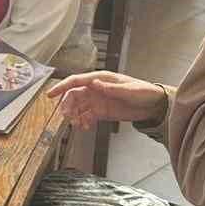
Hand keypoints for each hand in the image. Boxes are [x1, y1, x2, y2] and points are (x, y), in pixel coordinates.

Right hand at [47, 71, 167, 129]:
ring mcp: (98, 100)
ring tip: (76, 124)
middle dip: (67, 106)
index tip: (51, 94)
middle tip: (66, 116)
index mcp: (101, 79)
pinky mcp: (101, 111)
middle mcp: (96, 89)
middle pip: (74, 95)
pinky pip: (86, 116)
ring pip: (78, 107)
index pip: (77, 81)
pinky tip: (85, 126)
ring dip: (74, 115)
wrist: (153, 105)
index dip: (62, 87)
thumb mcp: (128, 90)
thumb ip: (110, 88)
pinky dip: (83, 121)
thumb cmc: (143, 92)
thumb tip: (94, 83)